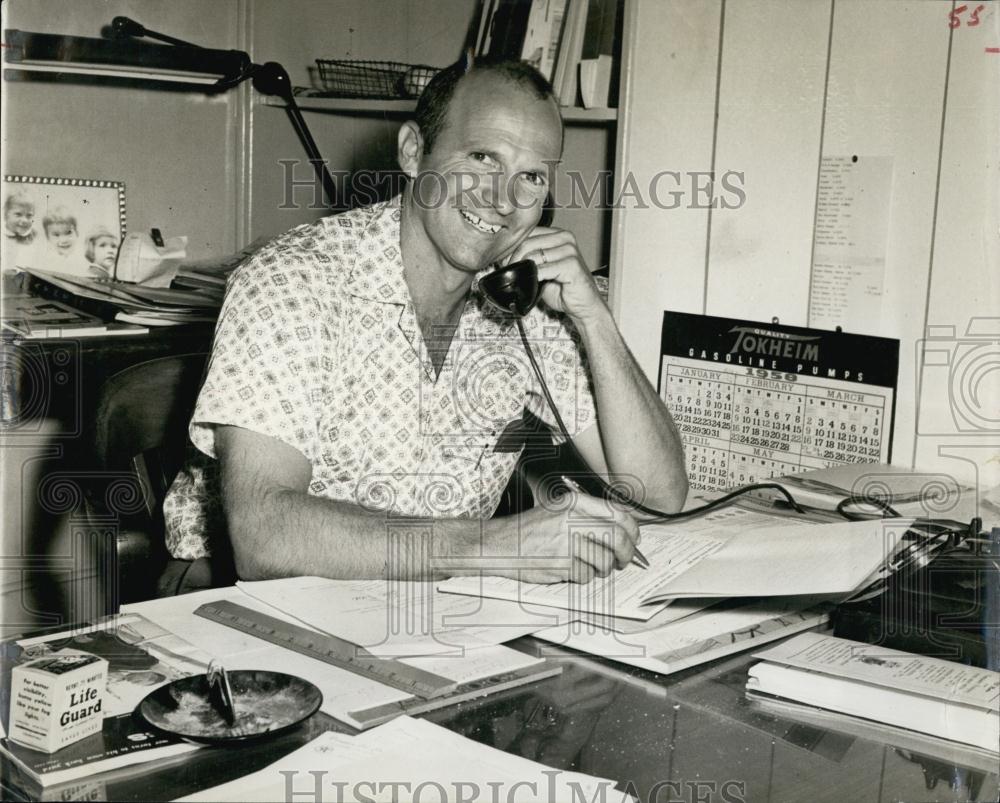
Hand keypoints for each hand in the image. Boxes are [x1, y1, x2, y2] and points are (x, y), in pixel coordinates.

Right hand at [490, 490, 639, 583]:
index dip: (632, 529)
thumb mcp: (559, 510)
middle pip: (618, 538)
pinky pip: (587, 575)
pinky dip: (583, 577)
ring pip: (605, 561)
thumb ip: (589, 516)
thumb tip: (624, 532)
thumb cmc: (531, 530)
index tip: (633, 539)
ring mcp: (567, 542)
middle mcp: (572, 519)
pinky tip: (570, 569)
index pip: (618, 513)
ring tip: (590, 566)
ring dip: (603, 569)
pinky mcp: (561, 564)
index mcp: (575, 502)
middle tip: (624, 560)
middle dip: (627, 553)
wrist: (501, 544)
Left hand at [506, 226, 606, 323]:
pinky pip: (543, 269)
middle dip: (514, 259)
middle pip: (528, 242)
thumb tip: (504, 257)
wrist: (583, 305)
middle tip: (510, 273)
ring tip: (522, 279)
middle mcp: (565, 238)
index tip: (505, 261)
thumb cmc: (563, 288)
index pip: (527, 232)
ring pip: (534, 256)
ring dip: (523, 270)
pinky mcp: (572, 264)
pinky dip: (535, 278)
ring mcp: (570, 250)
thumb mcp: (541, 269)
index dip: (513, 247)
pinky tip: (536, 284)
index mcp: (558, 234)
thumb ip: (527, 259)